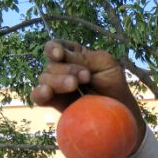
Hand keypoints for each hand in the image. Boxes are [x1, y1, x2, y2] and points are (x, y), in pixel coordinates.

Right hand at [30, 40, 145, 152]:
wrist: (120, 110)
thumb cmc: (114, 84)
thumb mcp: (105, 63)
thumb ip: (84, 57)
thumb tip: (60, 55)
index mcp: (72, 55)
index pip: (55, 47)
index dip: (54, 48)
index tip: (60, 54)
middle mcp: (61, 69)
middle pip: (51, 64)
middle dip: (68, 69)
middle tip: (86, 77)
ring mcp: (56, 86)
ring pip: (44, 79)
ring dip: (59, 81)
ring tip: (75, 85)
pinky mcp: (55, 103)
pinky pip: (38, 97)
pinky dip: (40, 93)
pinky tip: (47, 91)